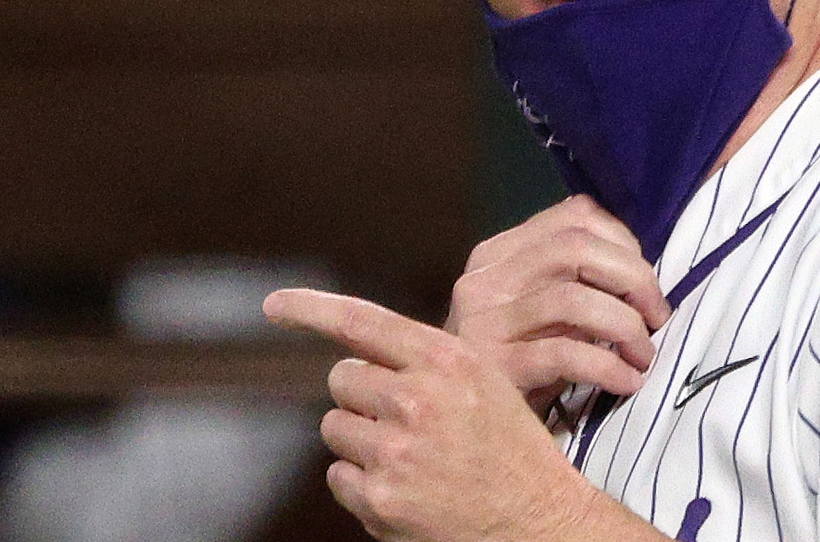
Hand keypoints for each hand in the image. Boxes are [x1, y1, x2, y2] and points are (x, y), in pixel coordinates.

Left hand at [264, 288, 668, 541]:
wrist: (539, 518)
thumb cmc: (512, 446)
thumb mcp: (486, 381)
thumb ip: (428, 359)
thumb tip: (362, 347)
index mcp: (448, 361)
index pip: (361, 322)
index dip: (310, 308)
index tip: (274, 306)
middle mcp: (418, 400)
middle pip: (342, 377)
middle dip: (363, 395)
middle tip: (404, 417)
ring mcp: (395, 452)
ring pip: (334, 426)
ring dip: (361, 439)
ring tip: (411, 455)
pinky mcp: (379, 500)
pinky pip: (338, 475)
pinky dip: (362, 482)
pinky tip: (406, 486)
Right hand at [446, 195, 672, 409]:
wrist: (457, 427)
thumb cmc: (512, 366)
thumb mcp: (537, 311)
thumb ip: (572, 279)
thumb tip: (641, 270)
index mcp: (498, 253)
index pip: (575, 215)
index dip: (624, 241)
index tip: (644, 280)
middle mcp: (484, 279)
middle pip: (577, 248)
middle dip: (634, 278)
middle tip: (657, 317)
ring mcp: (483, 324)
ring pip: (573, 299)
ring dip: (626, 326)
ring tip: (643, 355)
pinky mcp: (493, 369)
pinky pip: (564, 355)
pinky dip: (609, 367)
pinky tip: (627, 382)